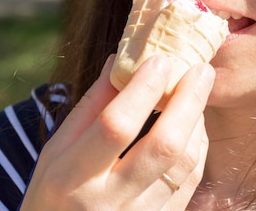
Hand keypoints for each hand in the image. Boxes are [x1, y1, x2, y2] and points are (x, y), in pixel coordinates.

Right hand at [19, 54, 214, 210]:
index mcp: (72, 179)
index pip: (115, 127)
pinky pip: (190, 184)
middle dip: (188, 101)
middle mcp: (108, 203)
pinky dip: (197, 149)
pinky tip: (194, 126)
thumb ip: (90, 108)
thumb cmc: (53, 194)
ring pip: (184, 166)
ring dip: (196, 123)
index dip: (142, 90)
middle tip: (202, 69)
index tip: (161, 59)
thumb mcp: (56, 151)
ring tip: (198, 92)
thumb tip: (120, 60)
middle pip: (163, 146)